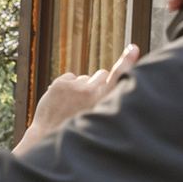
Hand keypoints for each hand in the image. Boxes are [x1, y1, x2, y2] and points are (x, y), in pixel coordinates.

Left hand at [18, 45, 138, 150]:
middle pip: (102, 74)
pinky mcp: (61, 83)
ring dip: (81, 87)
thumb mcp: (96, 116)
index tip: (133, 48)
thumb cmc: (75, 125)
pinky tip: (63, 99)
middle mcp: (90, 92)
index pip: (118, 78)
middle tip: (89, 98)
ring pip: (85, 78)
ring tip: (72, 104)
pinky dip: (68, 85)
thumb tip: (105, 82)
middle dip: (98, 81)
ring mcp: (74, 87)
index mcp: (102, 101)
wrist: (49, 132)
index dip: (127, 62)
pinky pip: (70, 77)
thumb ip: (103, 100)